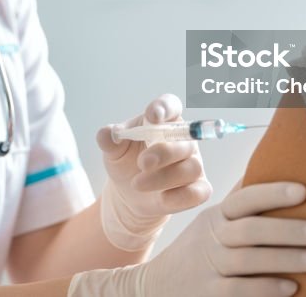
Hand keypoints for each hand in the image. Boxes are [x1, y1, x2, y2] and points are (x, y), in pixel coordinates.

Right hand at [69, 182, 305, 296]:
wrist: (159, 285)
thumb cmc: (199, 249)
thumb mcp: (214, 220)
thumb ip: (241, 201)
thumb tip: (275, 166)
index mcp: (217, 216)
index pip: (244, 198)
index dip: (272, 192)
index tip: (304, 190)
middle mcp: (212, 238)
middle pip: (250, 230)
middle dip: (287, 229)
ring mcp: (209, 267)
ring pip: (248, 261)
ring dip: (284, 259)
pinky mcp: (210, 294)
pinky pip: (240, 290)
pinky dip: (266, 289)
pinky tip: (292, 288)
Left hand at [96, 94, 211, 250]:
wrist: (130, 193)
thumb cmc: (126, 161)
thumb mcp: (113, 150)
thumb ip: (109, 139)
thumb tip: (106, 133)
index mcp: (164, 121)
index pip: (171, 105)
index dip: (165, 108)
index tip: (152, 115)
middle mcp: (184, 140)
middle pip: (186, 140)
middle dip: (164, 152)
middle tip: (142, 163)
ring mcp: (193, 164)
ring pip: (191, 168)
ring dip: (164, 177)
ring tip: (137, 183)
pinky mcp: (198, 188)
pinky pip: (199, 192)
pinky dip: (181, 197)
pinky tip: (162, 199)